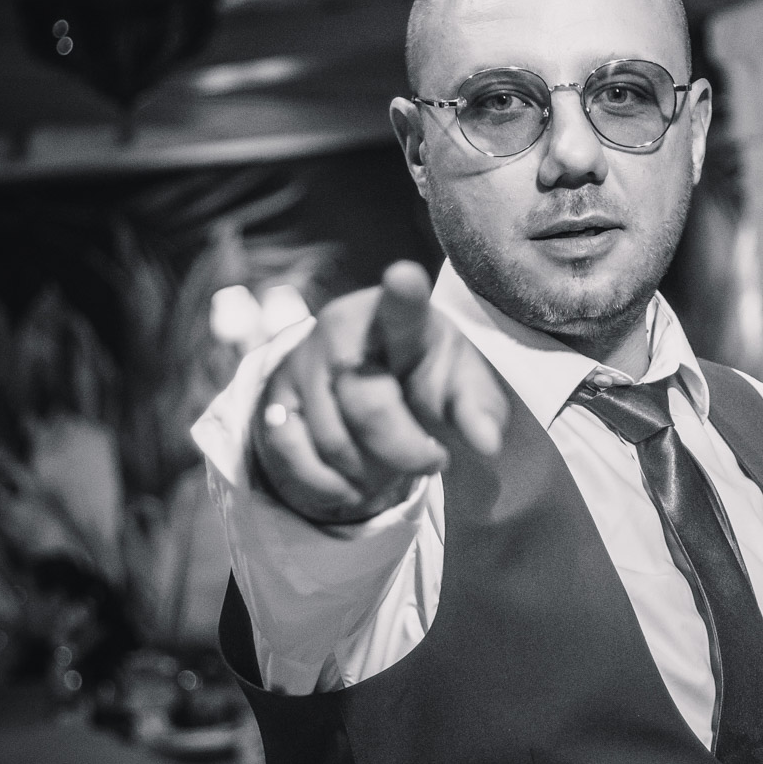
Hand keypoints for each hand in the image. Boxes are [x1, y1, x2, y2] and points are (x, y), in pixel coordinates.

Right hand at [251, 260, 508, 524]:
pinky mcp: (273, 400)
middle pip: (367, 404)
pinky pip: (294, 458)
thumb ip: (479, 411)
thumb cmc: (423, 378)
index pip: (401, 309)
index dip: (403, 295)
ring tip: (390, 465)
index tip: (405, 276)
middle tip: (434, 460)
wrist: (366, 385)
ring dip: (369, 472)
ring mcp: (301, 365)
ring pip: (333, 442)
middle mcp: (340, 330)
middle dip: (405, 449)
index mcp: (396, 317)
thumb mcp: (460, 388)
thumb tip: (489, 443)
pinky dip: (331, 487)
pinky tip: (354, 483)